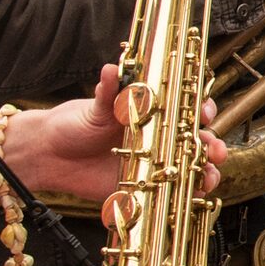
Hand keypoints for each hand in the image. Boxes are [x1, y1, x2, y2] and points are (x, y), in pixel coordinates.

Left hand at [0, 64, 225, 206]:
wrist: (50, 156)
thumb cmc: (73, 125)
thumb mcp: (93, 107)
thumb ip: (108, 92)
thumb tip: (112, 69)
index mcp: (152, 114)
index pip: (187, 109)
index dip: (202, 110)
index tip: (204, 114)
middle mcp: (159, 138)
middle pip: (197, 141)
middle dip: (213, 146)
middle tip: (215, 151)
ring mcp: (154, 162)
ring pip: (192, 167)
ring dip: (208, 172)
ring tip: (208, 178)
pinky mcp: (144, 185)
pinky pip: (172, 191)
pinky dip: (187, 195)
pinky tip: (193, 196)